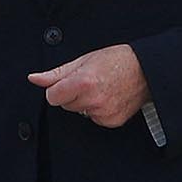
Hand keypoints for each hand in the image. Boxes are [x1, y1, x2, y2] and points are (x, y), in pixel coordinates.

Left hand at [28, 44, 150, 126]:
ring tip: (102, 88)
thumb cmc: (117, 60)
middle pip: (65, 105)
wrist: (147, 70)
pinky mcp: (112, 122)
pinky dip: (98, 110)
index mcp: (83, 83)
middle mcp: (93, 101)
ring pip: (79, 112)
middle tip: (91, 81)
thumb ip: (56, 74)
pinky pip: (94, 119)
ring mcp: (103, 113)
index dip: (58, 89)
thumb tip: (34, 79)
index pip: (52, 97)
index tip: (70, 81)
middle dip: (72, 94)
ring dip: (86, 103)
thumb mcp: (84, 60)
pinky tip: (110, 97)